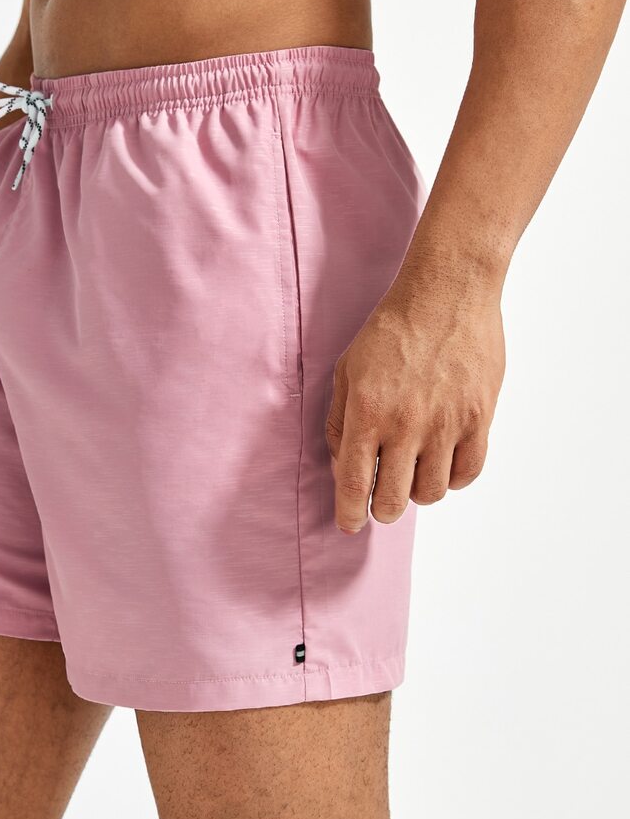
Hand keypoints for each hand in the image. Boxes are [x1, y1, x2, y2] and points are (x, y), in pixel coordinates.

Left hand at [325, 279, 504, 532]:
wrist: (446, 293)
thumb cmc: (391, 328)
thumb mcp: (347, 369)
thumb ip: (339, 419)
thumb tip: (341, 463)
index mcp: (366, 412)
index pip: (353, 483)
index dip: (349, 513)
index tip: (349, 525)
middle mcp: (405, 424)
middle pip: (393, 500)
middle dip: (382, 509)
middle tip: (382, 500)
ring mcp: (445, 424)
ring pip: (432, 492)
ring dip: (418, 490)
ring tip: (414, 470)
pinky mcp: (478, 418)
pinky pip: (469, 472)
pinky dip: (454, 478)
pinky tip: (444, 462)